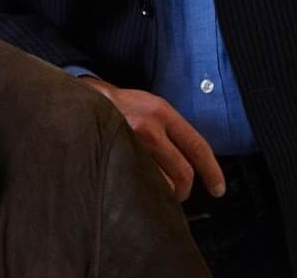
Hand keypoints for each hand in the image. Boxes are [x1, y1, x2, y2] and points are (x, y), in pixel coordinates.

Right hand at [79, 77, 224, 199]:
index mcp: (160, 111)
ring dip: (161, 192)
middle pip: (182, 172)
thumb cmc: (114, 107)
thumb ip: (168, 130)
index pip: (197, 146)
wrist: (78, 100)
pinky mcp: (114, 156)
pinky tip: (136, 185)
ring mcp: (130, 143)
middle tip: (177, 194)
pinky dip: (142, 191)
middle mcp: (148, 126)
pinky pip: (138, 184)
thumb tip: (190, 161)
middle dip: (184, 190)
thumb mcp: (146, 107)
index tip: (218, 188)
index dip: (212, 171)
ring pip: (161, 183)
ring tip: (151, 187)